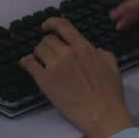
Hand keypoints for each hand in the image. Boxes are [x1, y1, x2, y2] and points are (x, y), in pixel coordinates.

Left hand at [19, 18, 134, 137]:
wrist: (102, 114)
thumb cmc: (110, 95)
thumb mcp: (112, 67)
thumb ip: (103, 54)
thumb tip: (96, 51)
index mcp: (83, 48)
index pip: (63, 26)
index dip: (51, 22)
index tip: (46, 26)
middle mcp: (67, 53)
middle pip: (48, 39)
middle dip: (47, 44)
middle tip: (48, 53)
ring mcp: (55, 66)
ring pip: (38, 50)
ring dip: (38, 54)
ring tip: (40, 61)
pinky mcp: (45, 80)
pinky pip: (29, 64)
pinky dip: (26, 62)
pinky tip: (26, 64)